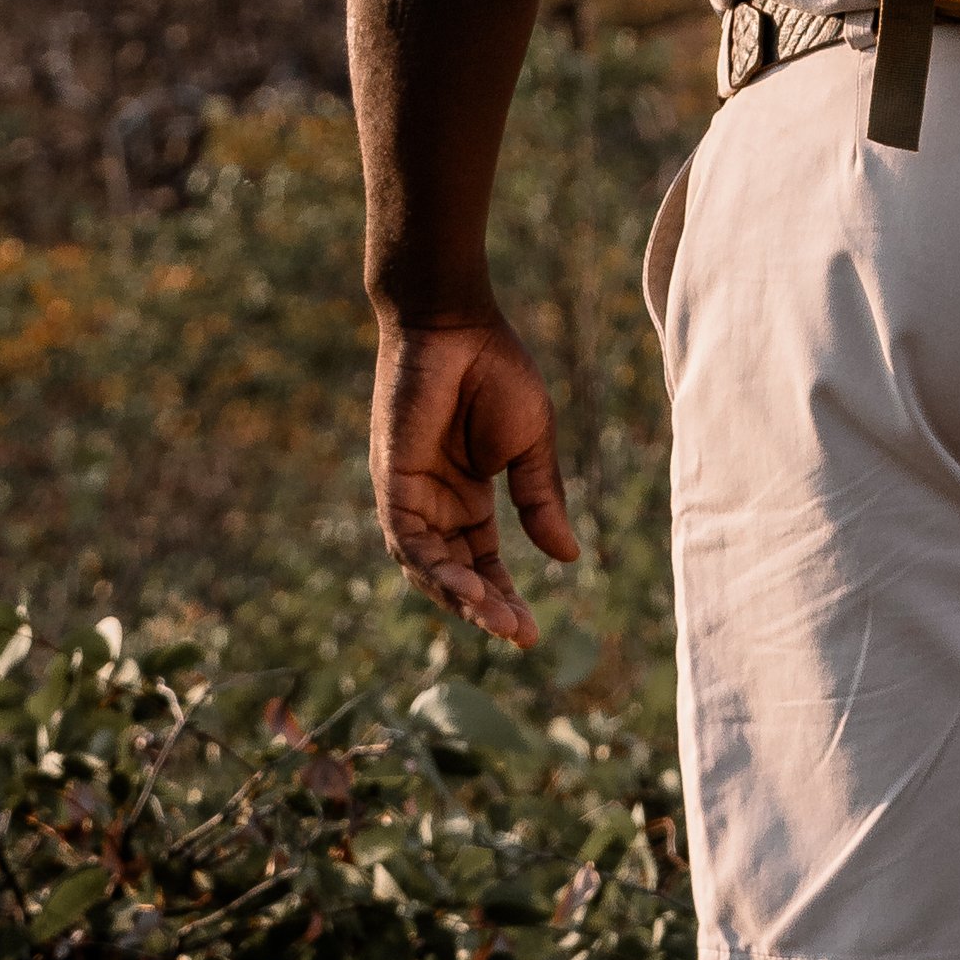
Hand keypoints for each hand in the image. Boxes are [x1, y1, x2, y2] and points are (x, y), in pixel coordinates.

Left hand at [369, 314, 577, 651]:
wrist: (456, 323)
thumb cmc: (495, 370)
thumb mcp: (532, 444)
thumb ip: (541, 499)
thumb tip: (568, 557)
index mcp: (467, 494)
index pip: (482, 562)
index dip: (504, 597)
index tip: (532, 632)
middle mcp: (434, 503)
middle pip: (456, 574)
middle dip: (487, 608)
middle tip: (521, 636)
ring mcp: (409, 495)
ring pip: (428, 568)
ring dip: (462, 599)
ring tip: (499, 621)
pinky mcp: (391, 482)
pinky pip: (409, 541)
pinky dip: (435, 569)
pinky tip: (468, 589)